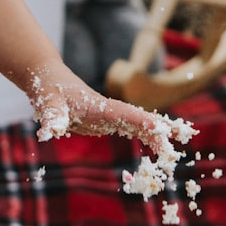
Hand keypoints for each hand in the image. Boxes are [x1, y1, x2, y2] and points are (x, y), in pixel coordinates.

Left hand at [28, 64, 187, 155]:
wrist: (48, 77)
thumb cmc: (46, 88)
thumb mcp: (47, 102)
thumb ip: (51, 116)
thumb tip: (49, 132)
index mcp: (97, 105)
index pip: (122, 113)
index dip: (140, 120)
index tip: (159, 128)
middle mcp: (108, 109)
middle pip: (137, 118)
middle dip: (157, 128)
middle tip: (178, 140)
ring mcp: (108, 114)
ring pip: (137, 123)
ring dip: (156, 133)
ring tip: (174, 148)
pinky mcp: (104, 120)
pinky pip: (129, 128)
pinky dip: (145, 134)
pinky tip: (156, 144)